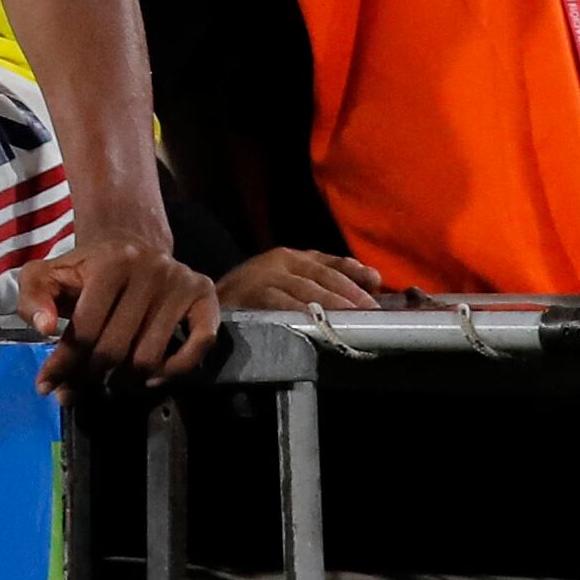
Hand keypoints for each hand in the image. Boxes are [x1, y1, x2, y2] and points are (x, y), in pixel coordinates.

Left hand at [24, 232, 220, 395]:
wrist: (133, 246)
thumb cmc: (87, 269)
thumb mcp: (48, 274)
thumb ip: (33, 296)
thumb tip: (45, 328)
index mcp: (112, 262)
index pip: (86, 330)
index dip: (63, 364)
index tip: (47, 387)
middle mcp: (152, 269)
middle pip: (116, 348)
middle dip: (89, 377)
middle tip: (76, 390)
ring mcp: (182, 282)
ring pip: (150, 357)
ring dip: (125, 381)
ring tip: (109, 382)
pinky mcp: (206, 295)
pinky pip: (200, 345)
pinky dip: (175, 371)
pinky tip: (152, 378)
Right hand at [220, 246, 399, 314]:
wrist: (204, 305)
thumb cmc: (251, 299)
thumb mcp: (284, 285)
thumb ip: (320, 284)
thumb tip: (370, 285)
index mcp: (290, 257)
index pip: (329, 262)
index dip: (354, 271)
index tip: (376, 282)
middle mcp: (279, 261)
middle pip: (324, 276)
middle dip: (351, 293)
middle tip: (372, 311)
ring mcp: (265, 276)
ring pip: (307, 290)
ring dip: (333, 305)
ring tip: (355, 319)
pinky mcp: (251, 294)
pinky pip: (282, 304)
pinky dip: (302, 312)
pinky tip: (318, 322)